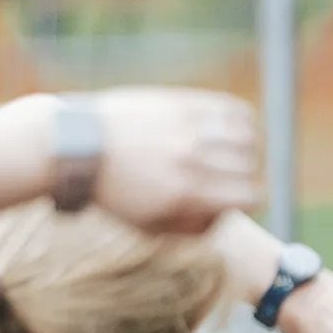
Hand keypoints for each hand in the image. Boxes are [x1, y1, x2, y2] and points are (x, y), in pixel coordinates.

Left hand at [82, 88, 261, 234]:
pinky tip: (236, 127)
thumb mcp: (149, 226)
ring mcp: (188, 130)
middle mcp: (191, 161)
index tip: (243, 196)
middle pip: (252, 166)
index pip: (251, 196)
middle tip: (238, 173)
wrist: (78, 147)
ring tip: (239, 149)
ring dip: (251, 146)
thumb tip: (227, 215)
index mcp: (186, 195)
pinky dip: (244, 119)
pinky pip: (233, 109)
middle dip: (251, 173)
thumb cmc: (116, 192)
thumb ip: (192, 227)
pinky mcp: (183, 104)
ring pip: (250, 137)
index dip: (254, 198)